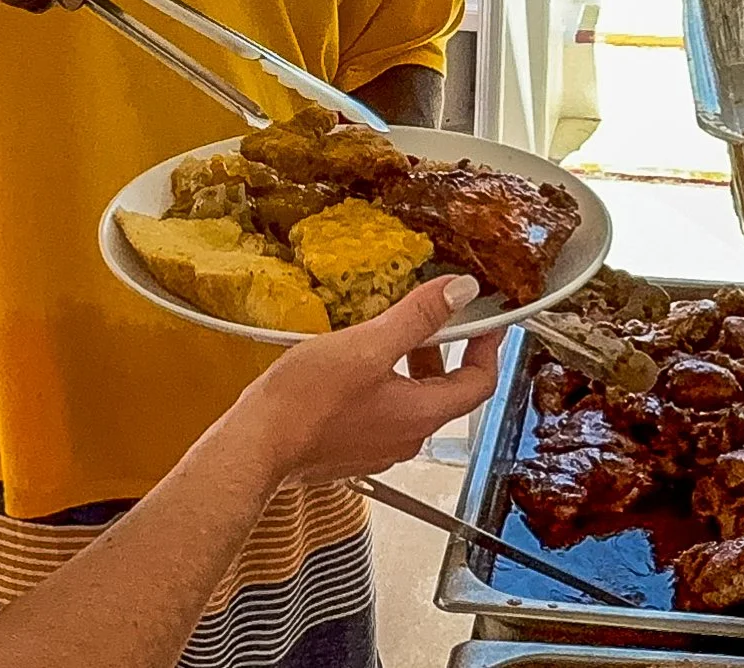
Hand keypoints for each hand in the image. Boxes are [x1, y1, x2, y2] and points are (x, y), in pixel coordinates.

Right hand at [230, 276, 498, 485]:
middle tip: (431, 320)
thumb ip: (419, 317)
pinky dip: (382, 386)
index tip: (486, 323)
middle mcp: (406, 437)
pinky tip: (353, 366)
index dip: (488, 349)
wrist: (255, 447)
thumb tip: (461, 293)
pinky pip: (381, 414)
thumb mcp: (369, 345)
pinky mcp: (350, 450)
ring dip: (410, 368)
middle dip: (444, 352)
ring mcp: (378, 447)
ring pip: (411, 403)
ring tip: (385, 336)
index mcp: (421, 414)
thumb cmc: (306, 401)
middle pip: (445, 392)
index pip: (480, 384)